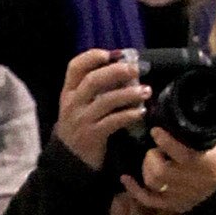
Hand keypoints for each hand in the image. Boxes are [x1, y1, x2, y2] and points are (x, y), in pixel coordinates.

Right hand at [54, 48, 148, 170]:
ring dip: (129, 93)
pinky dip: (129, 114)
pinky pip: (113, 121)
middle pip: (92, 80)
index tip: (112, 54)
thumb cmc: (81, 126)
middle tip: (137, 69)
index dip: (92, 56)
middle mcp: (73, 103)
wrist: (69, 160)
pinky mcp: (92, 136)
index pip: (74, 67)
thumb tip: (125, 67)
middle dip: (117, 71)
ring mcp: (81, 120)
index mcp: (69, 92)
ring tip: (146, 91)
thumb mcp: (81, 104)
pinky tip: (141, 112)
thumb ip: (96, 88)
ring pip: (105, 100)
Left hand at [119, 118, 215, 214]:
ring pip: (153, 185)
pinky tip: (126, 178)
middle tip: (155, 148)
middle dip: (152, 157)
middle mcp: (193, 182)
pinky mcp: (173, 205)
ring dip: (146, 169)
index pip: (183, 155)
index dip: (166, 142)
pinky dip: (134, 190)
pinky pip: (149, 200)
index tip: (156, 130)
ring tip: (151, 159)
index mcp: (207, 163)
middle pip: (161, 172)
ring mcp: (181, 196)